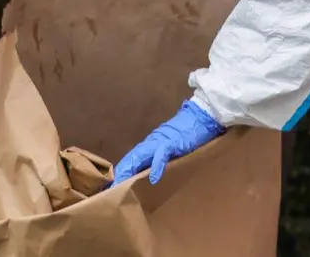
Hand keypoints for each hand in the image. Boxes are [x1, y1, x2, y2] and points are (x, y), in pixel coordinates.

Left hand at [110, 99, 224, 185]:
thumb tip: (150, 177)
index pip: (130, 161)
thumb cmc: (186, 137)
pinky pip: (162, 153)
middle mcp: (150, 144)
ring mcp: (160, 142)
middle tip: (109, 192)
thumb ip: (158, 160)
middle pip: (130, 159)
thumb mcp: (169, 150)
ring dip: (130, 170)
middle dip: (119, 175)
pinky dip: (157, 166)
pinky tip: (153, 179)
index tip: (111, 190)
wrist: (199, 118)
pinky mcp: (173, 142)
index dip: (120, 174)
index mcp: (148, 147)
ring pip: (140, 156)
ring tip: (121, 185)